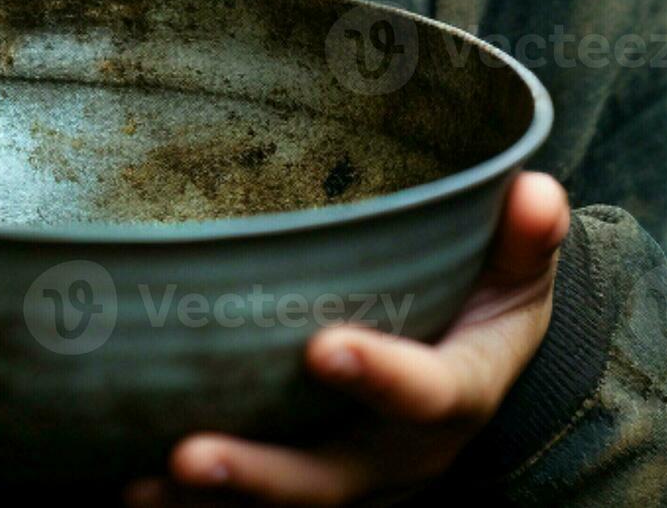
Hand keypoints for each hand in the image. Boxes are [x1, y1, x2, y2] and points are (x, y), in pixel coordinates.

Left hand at [125, 172, 571, 505]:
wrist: (481, 374)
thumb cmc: (487, 304)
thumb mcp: (520, 273)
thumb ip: (525, 240)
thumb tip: (536, 191)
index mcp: (459, 394)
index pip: (427, 393)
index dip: (380, 376)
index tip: (323, 347)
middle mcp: (404, 457)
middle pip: (333, 480)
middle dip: (263, 475)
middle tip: (193, 455)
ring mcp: (353, 483)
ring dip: (211, 506)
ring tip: (141, 489)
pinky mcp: (313, 492)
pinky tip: (130, 491)